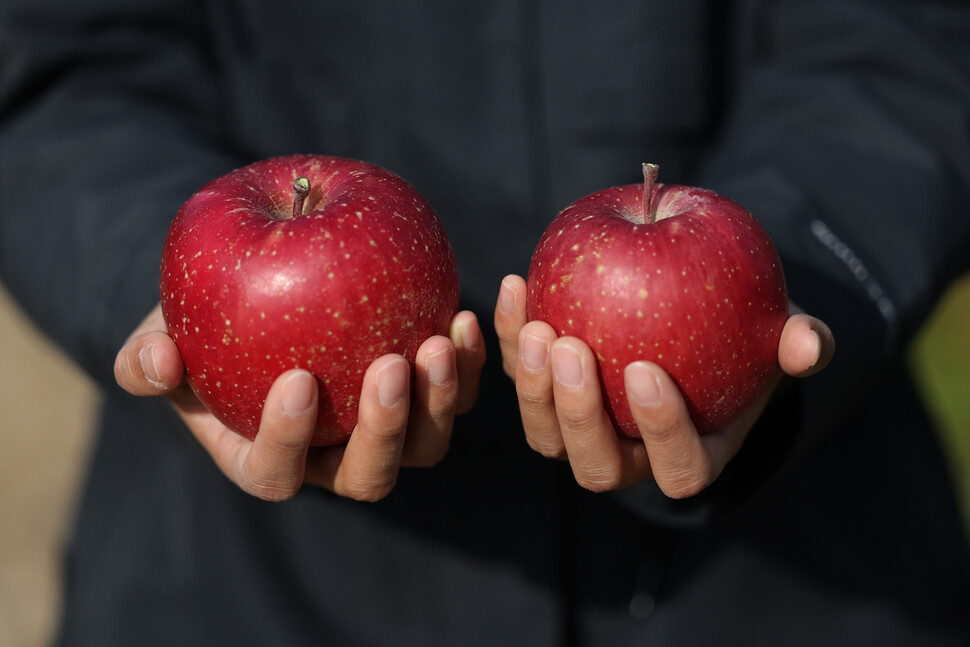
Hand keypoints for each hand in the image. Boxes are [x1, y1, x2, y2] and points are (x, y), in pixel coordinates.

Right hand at [114, 304, 484, 501]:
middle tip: (389, 365)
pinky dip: (468, 364)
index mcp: (269, 460)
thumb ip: (147, 359)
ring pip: (424, 443)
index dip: (288, 439)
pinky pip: (456, 393)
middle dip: (384, 429)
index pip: (278, 473)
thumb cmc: (200, 329)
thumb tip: (154, 362)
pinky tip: (465, 317)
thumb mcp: (161, 337)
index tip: (296, 380)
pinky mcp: (423, 395)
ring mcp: (386, 432)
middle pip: (370, 475)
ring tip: (439, 341)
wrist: (256, 305)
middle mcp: (334, 460)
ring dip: (440, 401)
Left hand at [495, 274, 833, 498]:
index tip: (644, 370)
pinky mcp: (546, 390)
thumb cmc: (745, 332)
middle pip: (596, 465)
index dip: (660, 429)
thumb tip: (811, 343)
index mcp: (690, 454)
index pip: (678, 466)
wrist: (695, 314)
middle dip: (579, 414)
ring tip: (538, 327)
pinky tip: (515, 286)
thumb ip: (799, 341)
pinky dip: (509, 338)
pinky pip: (519, 374)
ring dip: (532, 388)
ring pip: (546, 435)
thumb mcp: (779, 333)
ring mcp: (582, 428)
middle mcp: (631, 455)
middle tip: (572, 349)